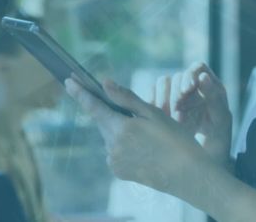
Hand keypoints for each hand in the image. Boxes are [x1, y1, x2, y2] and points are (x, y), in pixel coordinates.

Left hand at [65, 76, 212, 195]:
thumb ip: (126, 98)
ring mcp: (114, 161)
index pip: (94, 106)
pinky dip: (123, 145)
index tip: (69, 80)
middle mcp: (113, 146)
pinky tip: (143, 147)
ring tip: (146, 134)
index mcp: (122, 128)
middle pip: (103, 121)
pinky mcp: (119, 171)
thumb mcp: (154, 114)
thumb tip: (105, 83)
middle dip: (108, 112)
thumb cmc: (175, 140)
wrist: (187, 174)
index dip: (80, 93)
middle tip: (128, 110)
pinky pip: (115, 151)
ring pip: (110, 136)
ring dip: (119, 129)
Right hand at [149, 62, 233, 161]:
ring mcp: (174, 100)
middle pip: (176, 77)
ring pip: (161, 85)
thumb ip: (215, 97)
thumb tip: (203, 76)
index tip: (188, 89)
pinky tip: (159, 123)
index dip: (190, 75)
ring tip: (171, 120)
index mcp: (209, 88)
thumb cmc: (218, 143)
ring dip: (163, 100)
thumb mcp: (221, 120)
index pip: (197, 68)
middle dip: (175, 93)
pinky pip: (150, 99)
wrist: (204, 167)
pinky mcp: (158, 111)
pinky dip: (151, 107)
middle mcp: (191, 90)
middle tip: (178, 114)